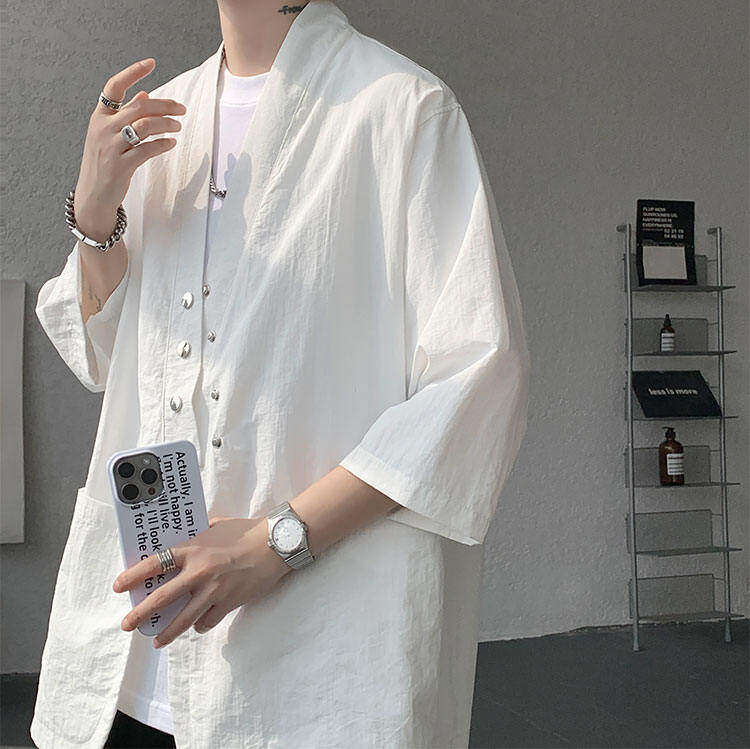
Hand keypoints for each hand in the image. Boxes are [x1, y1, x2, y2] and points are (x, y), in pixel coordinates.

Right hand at [74, 57, 186, 240]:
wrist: (93, 195)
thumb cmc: (105, 163)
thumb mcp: (109, 135)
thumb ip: (125, 115)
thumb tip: (145, 94)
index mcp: (99, 117)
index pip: (114, 86)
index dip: (132, 72)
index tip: (151, 64)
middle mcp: (103, 128)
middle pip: (139, 106)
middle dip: (165, 105)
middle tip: (182, 109)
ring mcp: (110, 147)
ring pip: (145, 126)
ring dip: (167, 124)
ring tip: (178, 127)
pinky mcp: (121, 166)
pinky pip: (147, 150)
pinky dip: (162, 144)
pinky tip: (171, 144)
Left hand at [112, 515, 291, 647]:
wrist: (274, 545)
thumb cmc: (245, 531)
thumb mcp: (217, 526)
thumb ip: (198, 535)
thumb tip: (183, 540)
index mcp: (194, 549)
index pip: (156, 563)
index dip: (134, 575)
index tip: (119, 586)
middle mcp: (200, 572)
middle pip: (162, 598)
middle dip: (141, 613)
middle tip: (127, 624)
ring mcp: (214, 590)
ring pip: (184, 619)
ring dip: (167, 632)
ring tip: (157, 641)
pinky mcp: (229, 603)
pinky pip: (208, 621)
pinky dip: (201, 625)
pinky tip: (197, 625)